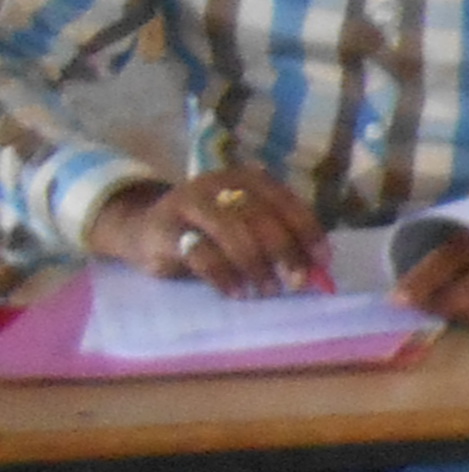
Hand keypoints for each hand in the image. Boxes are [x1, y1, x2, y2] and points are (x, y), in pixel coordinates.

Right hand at [84, 164, 319, 294]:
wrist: (143, 229)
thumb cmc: (209, 233)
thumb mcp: (246, 229)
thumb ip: (279, 241)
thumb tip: (319, 271)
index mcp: (246, 179)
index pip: (285, 201)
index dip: (307, 231)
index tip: (322, 263)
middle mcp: (218, 184)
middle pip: (260, 216)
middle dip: (284, 251)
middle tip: (297, 282)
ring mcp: (188, 204)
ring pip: (231, 230)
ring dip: (256, 264)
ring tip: (267, 291)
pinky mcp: (165, 230)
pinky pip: (200, 253)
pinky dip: (224, 276)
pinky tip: (236, 292)